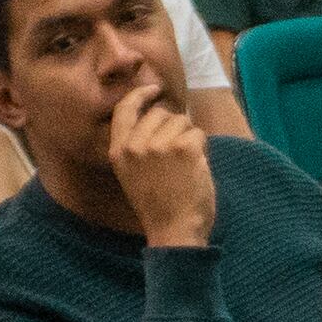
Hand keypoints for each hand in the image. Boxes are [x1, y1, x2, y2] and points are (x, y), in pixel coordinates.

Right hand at [104, 79, 216, 249]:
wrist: (174, 231)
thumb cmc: (158, 206)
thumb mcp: (133, 175)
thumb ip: (138, 146)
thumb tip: (160, 115)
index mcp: (119, 152)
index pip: (124, 110)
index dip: (139, 95)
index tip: (153, 89)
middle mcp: (135, 145)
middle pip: (160, 113)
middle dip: (174, 125)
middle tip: (178, 153)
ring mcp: (159, 145)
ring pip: (182, 121)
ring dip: (189, 138)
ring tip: (185, 166)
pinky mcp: (184, 148)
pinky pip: (199, 134)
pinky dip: (202, 148)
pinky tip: (196, 169)